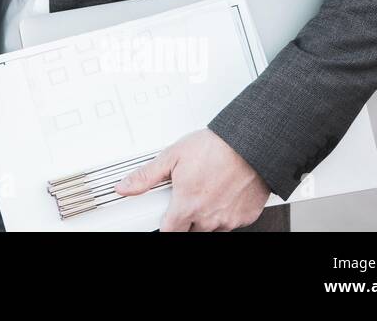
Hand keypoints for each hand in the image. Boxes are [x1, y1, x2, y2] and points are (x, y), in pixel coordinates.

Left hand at [113, 129, 271, 230]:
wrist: (251, 144)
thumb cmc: (215, 147)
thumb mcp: (172, 156)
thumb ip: (146, 176)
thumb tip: (125, 187)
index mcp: (187, 205)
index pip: (168, 231)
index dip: (165, 223)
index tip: (166, 215)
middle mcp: (208, 217)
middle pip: (189, 230)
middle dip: (185, 216)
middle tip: (188, 195)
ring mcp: (228, 220)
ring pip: (210, 227)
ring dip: (205, 214)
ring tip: (207, 189)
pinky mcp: (245, 217)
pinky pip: (229, 222)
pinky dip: (224, 211)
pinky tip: (223, 192)